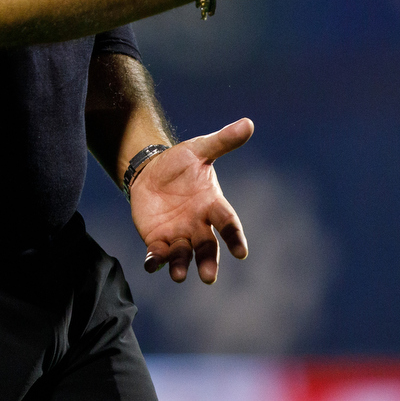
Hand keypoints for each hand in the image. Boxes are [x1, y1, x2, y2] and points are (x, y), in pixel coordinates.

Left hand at [131, 118, 252, 283]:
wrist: (151, 170)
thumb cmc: (181, 163)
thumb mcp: (200, 149)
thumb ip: (223, 141)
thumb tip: (248, 123)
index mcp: (212, 205)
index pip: (227, 223)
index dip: (234, 237)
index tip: (242, 252)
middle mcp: (199, 225)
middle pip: (207, 248)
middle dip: (208, 262)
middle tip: (208, 277)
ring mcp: (179, 235)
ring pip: (183, 255)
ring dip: (181, 266)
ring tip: (179, 276)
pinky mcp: (158, 239)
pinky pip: (158, 254)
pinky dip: (156, 261)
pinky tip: (152, 265)